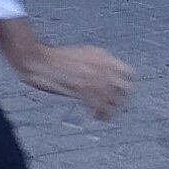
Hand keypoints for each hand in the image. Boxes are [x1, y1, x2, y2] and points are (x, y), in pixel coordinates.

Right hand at [12, 39, 133, 118]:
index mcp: (104, 57)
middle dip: (120, 99)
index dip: (127, 84)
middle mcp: (102, 67)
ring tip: (104, 114)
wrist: (39, 59)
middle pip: (125, 89)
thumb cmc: (58, 58)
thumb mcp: (85, 52)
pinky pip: (99, 107)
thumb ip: (101, 61)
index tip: (122, 92)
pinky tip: (95, 116)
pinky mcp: (83, 90)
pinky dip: (99, 114)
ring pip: (113, 101)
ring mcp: (93, 78)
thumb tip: (112, 73)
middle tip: (114, 105)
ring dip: (110, 109)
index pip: (129, 73)